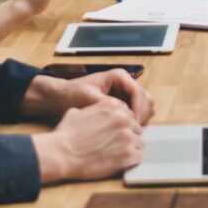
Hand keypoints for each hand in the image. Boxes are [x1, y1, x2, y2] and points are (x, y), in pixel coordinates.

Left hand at [21, 66, 152, 124]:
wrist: (61, 97)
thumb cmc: (72, 95)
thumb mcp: (89, 99)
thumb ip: (108, 104)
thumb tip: (126, 113)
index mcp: (119, 76)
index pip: (138, 92)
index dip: (139, 109)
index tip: (135, 124)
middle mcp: (124, 82)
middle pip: (145, 98)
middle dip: (143, 114)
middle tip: (135, 129)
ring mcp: (124, 92)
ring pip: (144, 105)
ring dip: (140, 118)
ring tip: (130, 130)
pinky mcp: (122, 102)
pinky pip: (136, 111)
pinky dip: (134, 120)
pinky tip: (126, 129)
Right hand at [34, 97, 144, 183]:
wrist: (61, 153)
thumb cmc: (65, 135)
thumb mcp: (77, 112)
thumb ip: (93, 110)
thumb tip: (96, 113)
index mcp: (112, 106)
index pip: (129, 115)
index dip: (122, 126)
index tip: (116, 133)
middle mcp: (123, 119)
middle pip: (136, 128)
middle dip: (128, 137)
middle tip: (115, 146)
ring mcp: (127, 137)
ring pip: (139, 143)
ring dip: (130, 149)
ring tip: (116, 156)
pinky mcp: (128, 155)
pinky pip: (138, 157)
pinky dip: (130, 161)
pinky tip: (119, 163)